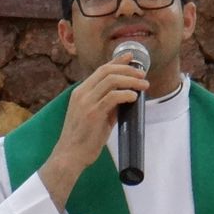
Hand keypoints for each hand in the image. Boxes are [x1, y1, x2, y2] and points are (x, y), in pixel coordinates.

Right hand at [39, 50, 147, 208]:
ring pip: (111, 80)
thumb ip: (108, 106)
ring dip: (130, 80)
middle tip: (142, 75)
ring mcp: (86, 102)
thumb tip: (125, 98)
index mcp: (80, 92)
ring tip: (143, 86)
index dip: (117, 61)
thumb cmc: (82, 140)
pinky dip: (126, 94)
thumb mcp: (94, 117)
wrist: (69, 156)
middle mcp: (82, 93)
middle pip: (107, 71)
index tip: (130, 57)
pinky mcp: (93, 113)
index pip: (101, 70)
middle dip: (128, 69)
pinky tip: (134, 97)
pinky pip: (112, 97)